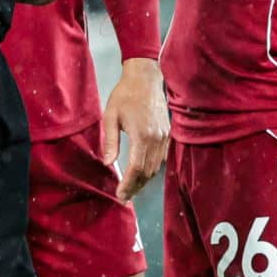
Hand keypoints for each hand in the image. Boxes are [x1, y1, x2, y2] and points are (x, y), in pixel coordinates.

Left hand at [100, 57, 167, 201]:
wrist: (145, 79)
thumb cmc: (125, 95)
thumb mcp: (110, 116)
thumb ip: (110, 141)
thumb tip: (108, 163)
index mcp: (142, 134)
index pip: (136, 168)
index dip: (128, 184)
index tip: (120, 194)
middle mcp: (156, 138)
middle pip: (147, 172)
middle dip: (135, 187)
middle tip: (124, 197)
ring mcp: (164, 137)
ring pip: (156, 167)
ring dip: (143, 181)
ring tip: (131, 189)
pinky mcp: (167, 134)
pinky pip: (161, 158)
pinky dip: (151, 169)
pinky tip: (141, 174)